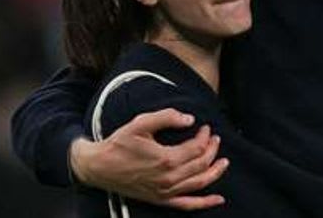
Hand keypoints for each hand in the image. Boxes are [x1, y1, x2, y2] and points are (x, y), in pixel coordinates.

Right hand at [70, 108, 228, 209]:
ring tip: (224, 161)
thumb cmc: (119, 143)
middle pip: (201, 164)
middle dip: (212, 150)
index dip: (205, 136)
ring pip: (199, 183)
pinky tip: (218, 199)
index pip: (197, 148)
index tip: (205, 127)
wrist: (99, 167)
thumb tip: (190, 119)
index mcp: (166, 159)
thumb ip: (167, 117)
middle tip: (215, 138)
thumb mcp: (141, 123)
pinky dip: (205, 203)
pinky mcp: (161, 200)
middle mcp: (168, 179)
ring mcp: (165, 192)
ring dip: (215, 172)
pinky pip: (188, 205)